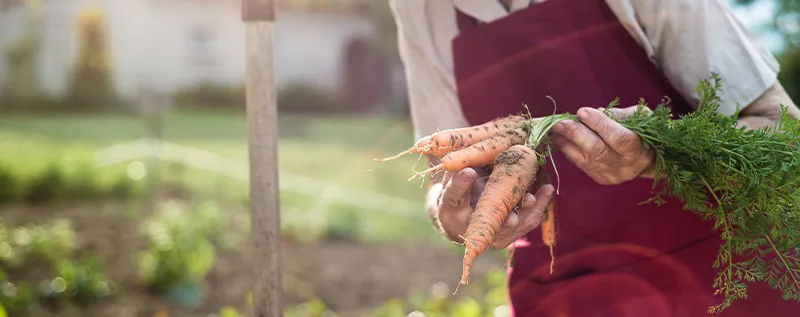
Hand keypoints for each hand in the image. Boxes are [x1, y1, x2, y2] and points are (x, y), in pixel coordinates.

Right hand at [427, 167, 554, 248]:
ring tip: (531, 198)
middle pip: (485, 220)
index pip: (453, 197)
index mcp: (450, 209)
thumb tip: (463, 154)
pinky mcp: (507, 235)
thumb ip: (457, 168)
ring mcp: (490, 234)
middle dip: (500, 216)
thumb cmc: (455, 191)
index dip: (460, 185)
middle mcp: (468, 227)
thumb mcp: (451, 179)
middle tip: (511, 216)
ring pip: (509, 226)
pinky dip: (537, 208)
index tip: (469, 172)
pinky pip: (525, 222)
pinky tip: (547, 190)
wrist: (459, 217)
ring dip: (523, 213)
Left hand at [549, 106, 655, 184]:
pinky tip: (560, 139)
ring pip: (584, 159)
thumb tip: (597, 111)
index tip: (582, 111)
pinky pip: (580, 164)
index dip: (599, 124)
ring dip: (566, 142)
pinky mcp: (600, 178)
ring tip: (554, 129)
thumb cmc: (643, 133)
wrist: (648, 161)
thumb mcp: (641, 118)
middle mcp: (625, 166)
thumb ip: (620, 115)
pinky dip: (568, 150)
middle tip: (559, 122)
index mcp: (639, 150)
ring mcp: (611, 174)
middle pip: (597, 150)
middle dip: (575, 134)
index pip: (618, 138)